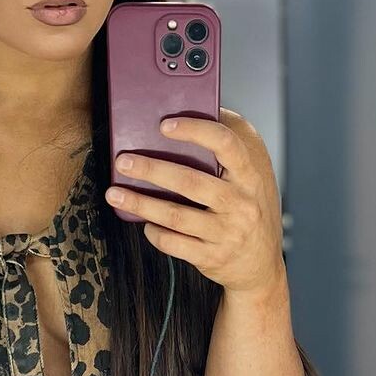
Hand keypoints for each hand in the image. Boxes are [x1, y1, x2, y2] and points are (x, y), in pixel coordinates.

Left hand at [104, 109, 285, 295]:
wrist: (261, 265)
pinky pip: (174, 244)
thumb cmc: (250, 207)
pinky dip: (154, 232)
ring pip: (176, 215)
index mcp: (251, 175)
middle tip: (123, 161)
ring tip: (114, 193)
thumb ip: (230, 144)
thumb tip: (196, 111)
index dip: (194, 131)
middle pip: (190, 182)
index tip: (164, 125)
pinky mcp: (212, 257)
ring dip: (140, 202)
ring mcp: (227, 233)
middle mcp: (241, 203)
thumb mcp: (253, 174)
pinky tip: (144, 222)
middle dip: (151, 170)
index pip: (226, 144)